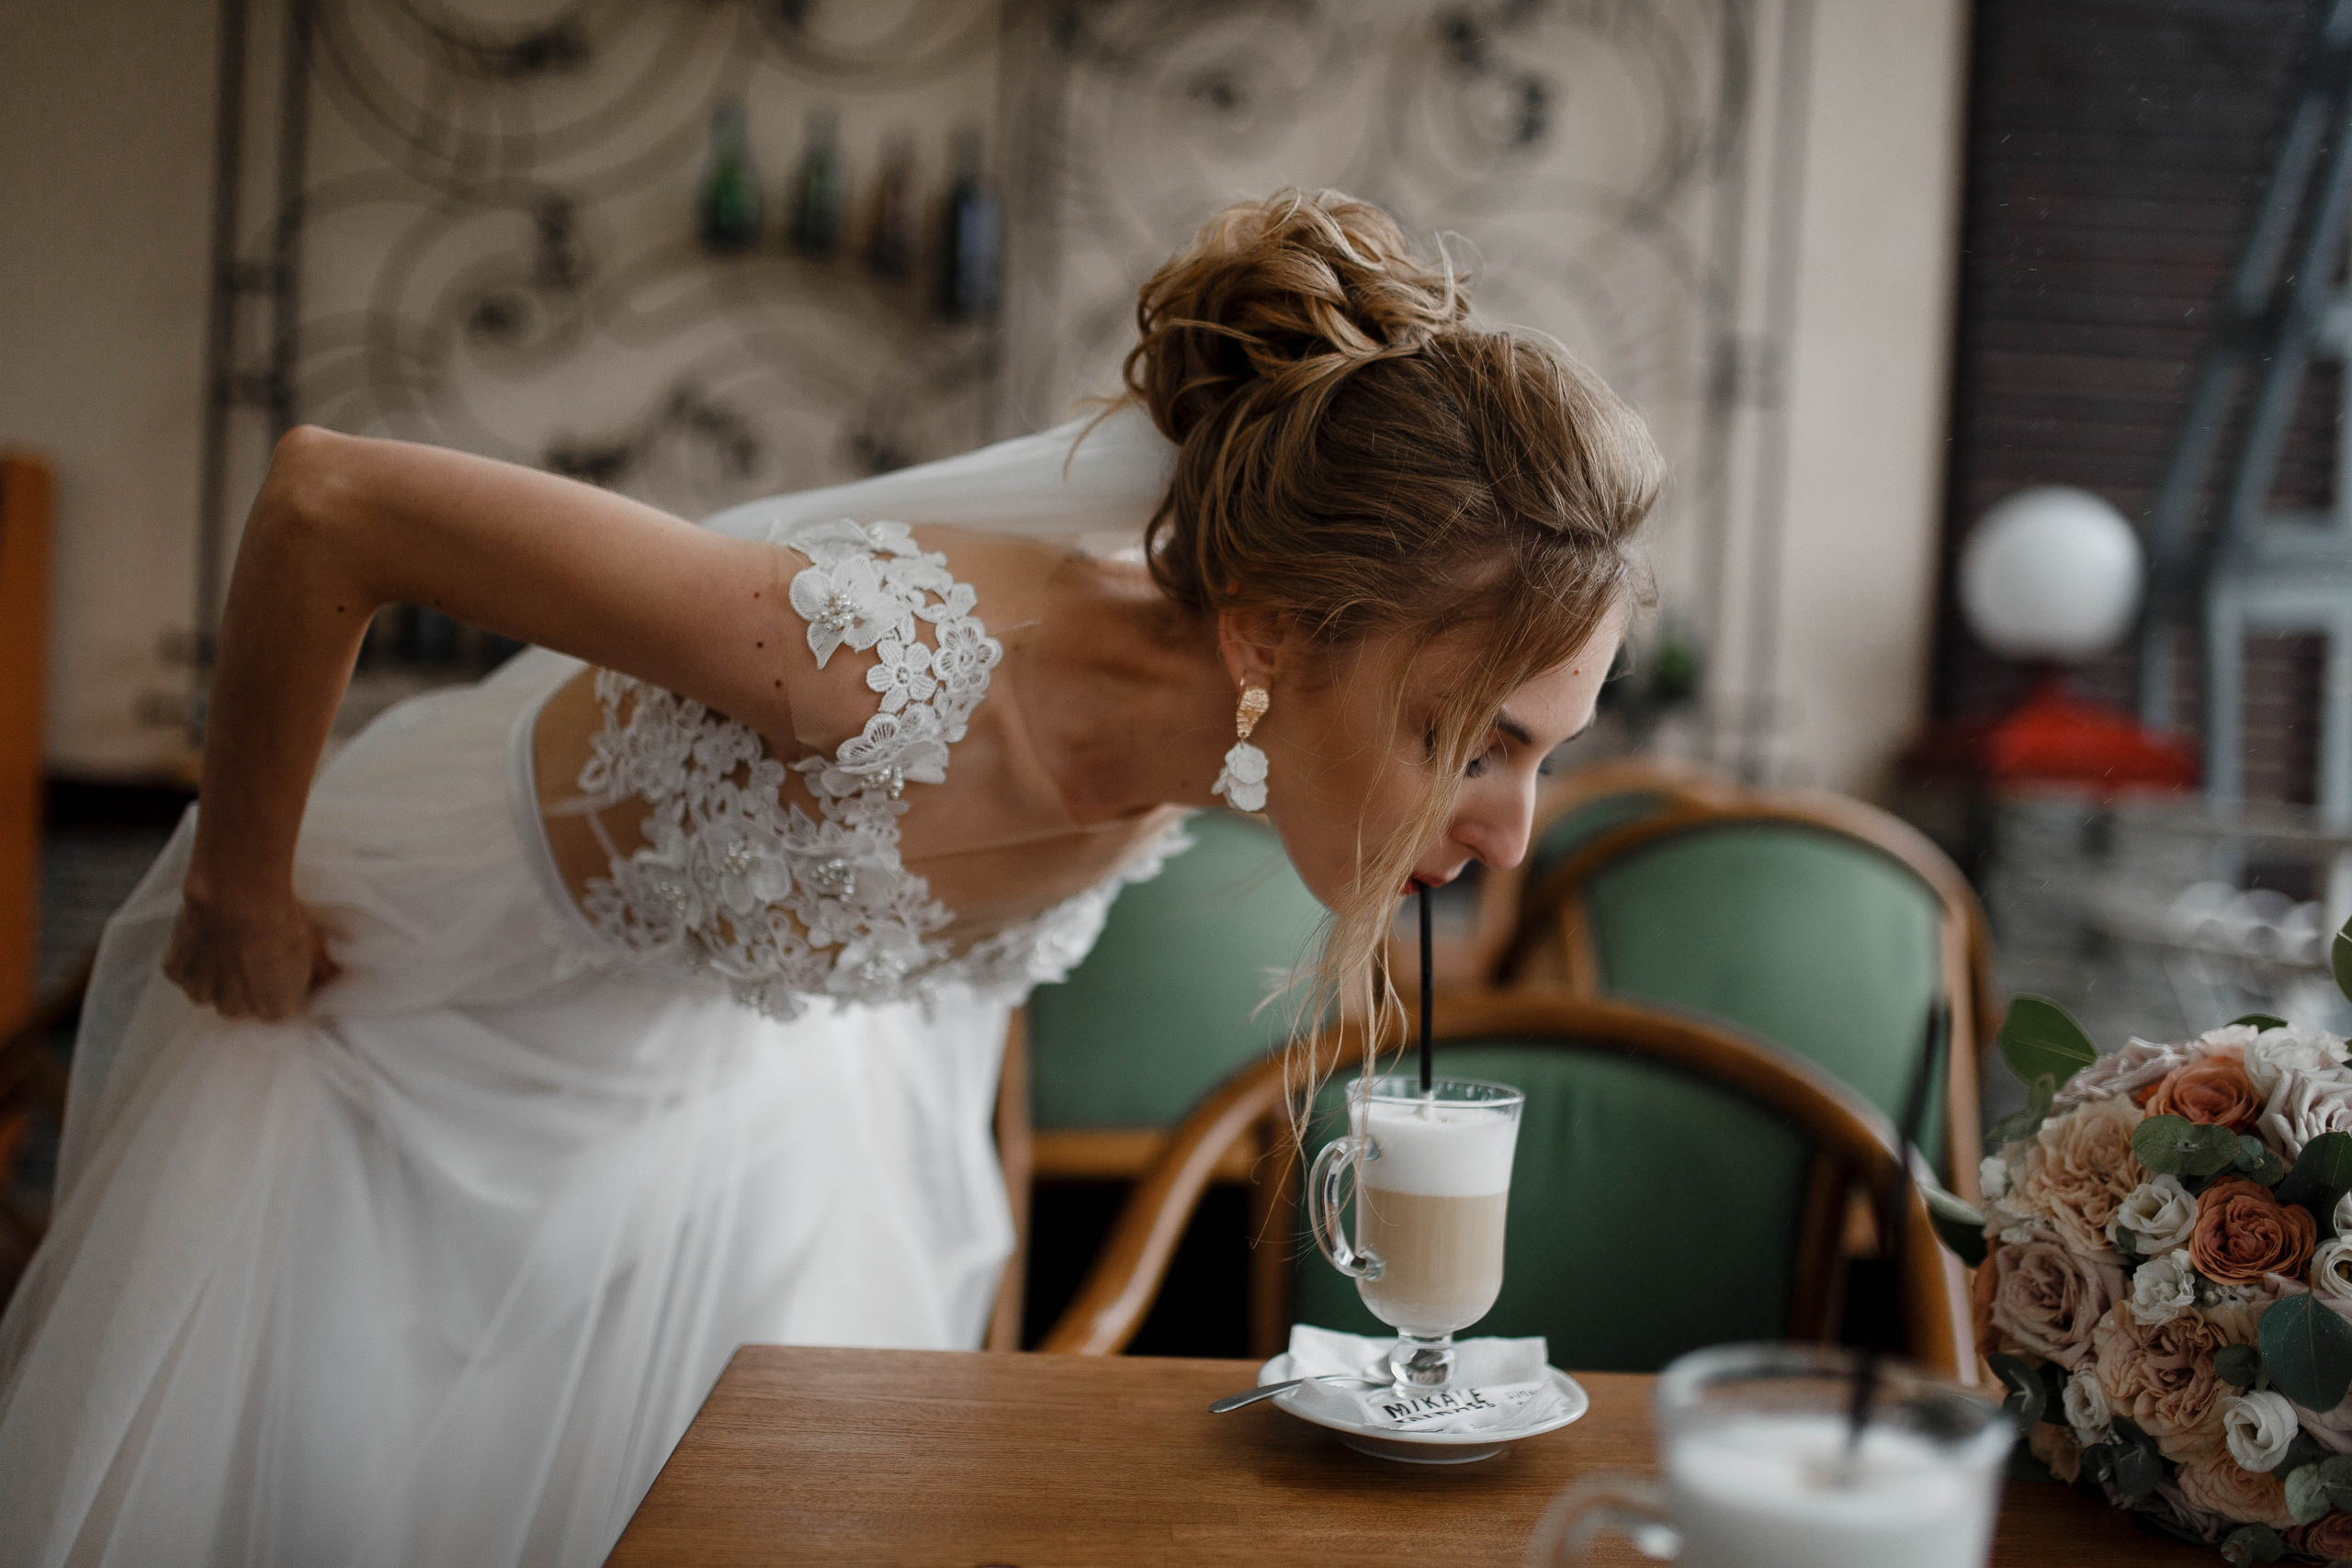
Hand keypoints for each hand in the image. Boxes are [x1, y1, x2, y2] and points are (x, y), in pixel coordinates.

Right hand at [162, 880, 339, 1022]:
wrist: (240, 897)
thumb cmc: (281, 921)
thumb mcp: (315, 947)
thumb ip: (322, 972)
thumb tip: (334, 979)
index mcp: (274, 1009)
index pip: (278, 1009)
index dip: (278, 987)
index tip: (278, 969)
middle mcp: (236, 1008)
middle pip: (240, 1006)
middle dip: (245, 985)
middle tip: (251, 954)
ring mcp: (203, 992)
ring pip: (208, 993)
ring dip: (215, 976)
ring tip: (225, 946)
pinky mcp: (177, 971)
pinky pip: (182, 973)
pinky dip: (189, 960)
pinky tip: (202, 939)